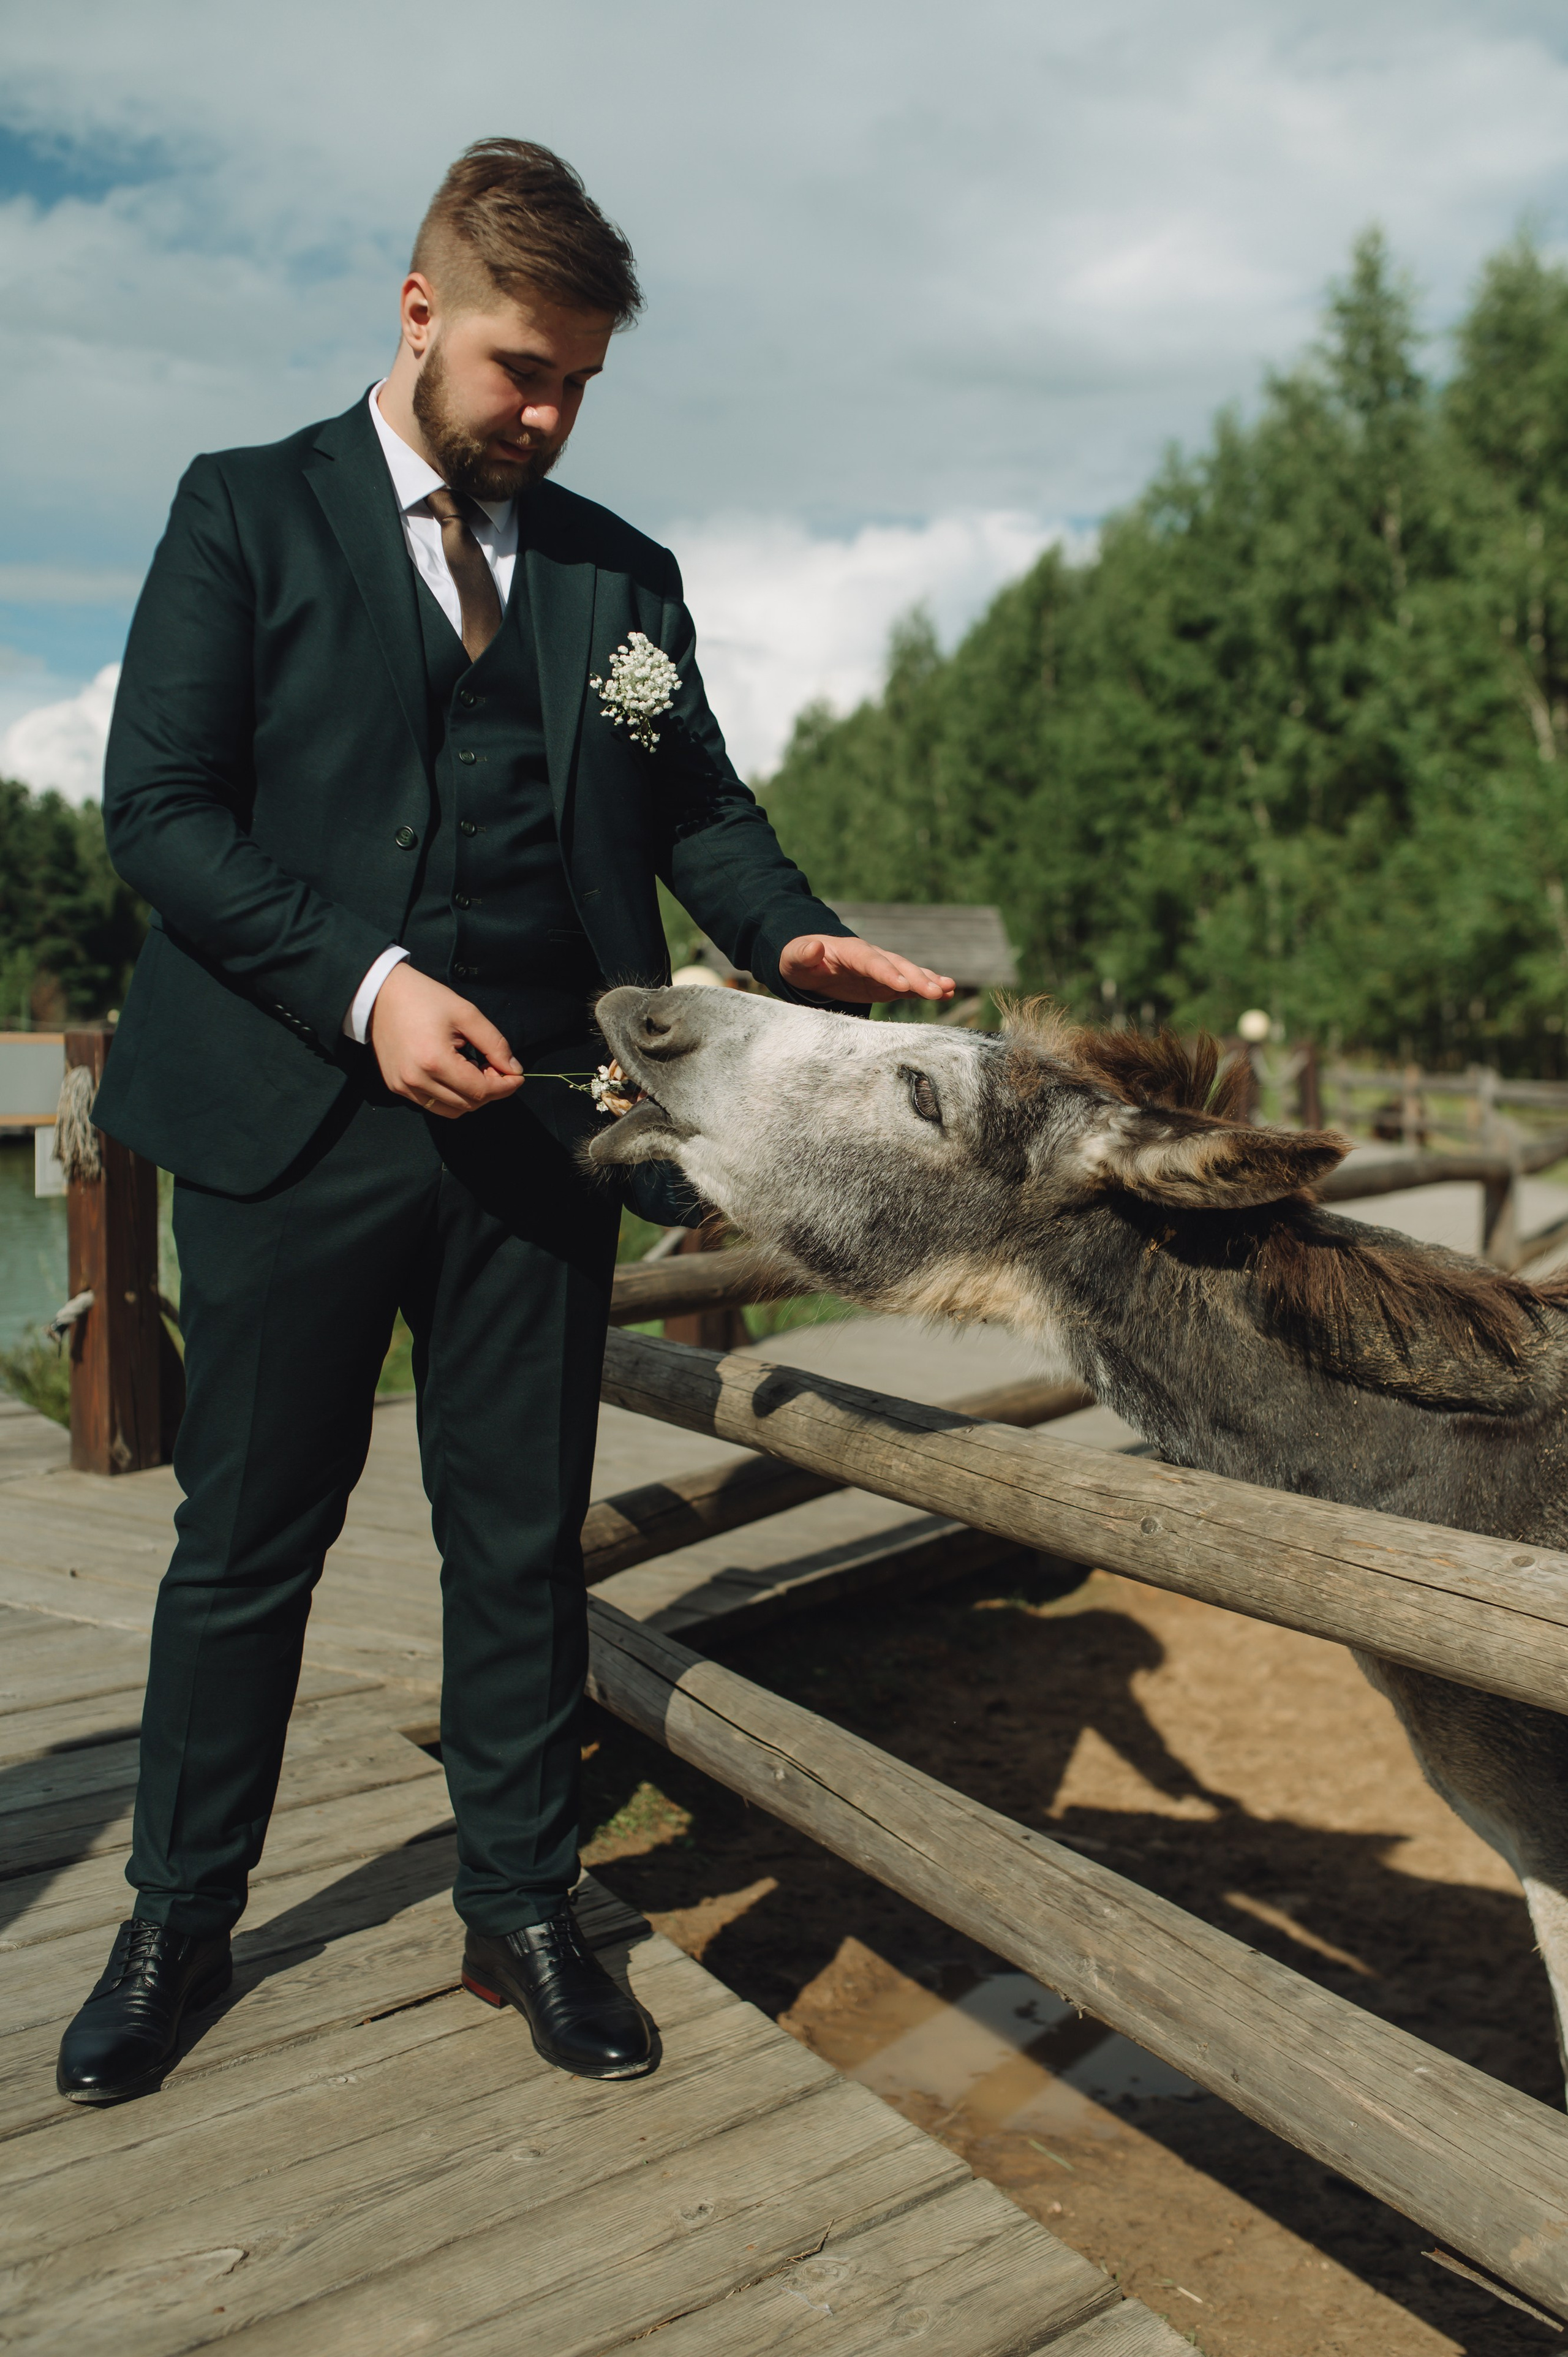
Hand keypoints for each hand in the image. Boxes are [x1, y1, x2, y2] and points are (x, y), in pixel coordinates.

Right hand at [367, 962, 523, 1116]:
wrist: (381, 994)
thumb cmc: (424, 998)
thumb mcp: (466, 1013)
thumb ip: (494, 1044)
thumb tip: (513, 1070)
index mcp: (435, 1061)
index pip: (480, 1091)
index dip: (505, 1087)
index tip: (517, 1076)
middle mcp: (416, 1081)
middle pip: (468, 1105)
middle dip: (490, 1091)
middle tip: (496, 1068)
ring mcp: (403, 1087)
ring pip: (451, 1110)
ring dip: (471, 1097)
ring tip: (475, 1071)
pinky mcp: (396, 1087)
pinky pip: (432, 1104)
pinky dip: (451, 1096)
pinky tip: (454, 1073)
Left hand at [778, 934, 955, 1005]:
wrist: (807, 965)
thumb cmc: (798, 962)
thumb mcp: (793, 958)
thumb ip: (802, 953)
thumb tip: (814, 946)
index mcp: (849, 951)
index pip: (870, 961)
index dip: (886, 972)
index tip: (902, 984)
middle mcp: (871, 957)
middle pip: (896, 966)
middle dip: (917, 978)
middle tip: (936, 991)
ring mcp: (880, 970)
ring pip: (908, 973)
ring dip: (928, 981)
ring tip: (948, 989)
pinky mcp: (885, 983)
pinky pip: (908, 986)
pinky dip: (925, 989)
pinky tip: (946, 994)